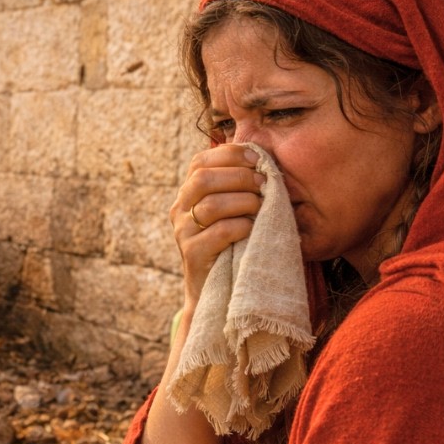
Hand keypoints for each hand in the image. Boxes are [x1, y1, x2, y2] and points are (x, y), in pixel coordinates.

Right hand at [173, 144, 265, 304]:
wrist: (214, 289)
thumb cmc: (231, 243)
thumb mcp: (229, 209)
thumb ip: (235, 185)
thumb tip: (261, 156)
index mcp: (187, 192)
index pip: (201, 161)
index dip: (230, 154)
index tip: (258, 158)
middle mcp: (179, 209)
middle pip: (203, 178)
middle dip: (240, 176)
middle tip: (264, 184)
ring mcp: (183, 232)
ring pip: (212, 205)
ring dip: (244, 201)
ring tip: (262, 207)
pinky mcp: (192, 253)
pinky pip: (221, 232)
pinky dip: (243, 226)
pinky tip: (253, 229)